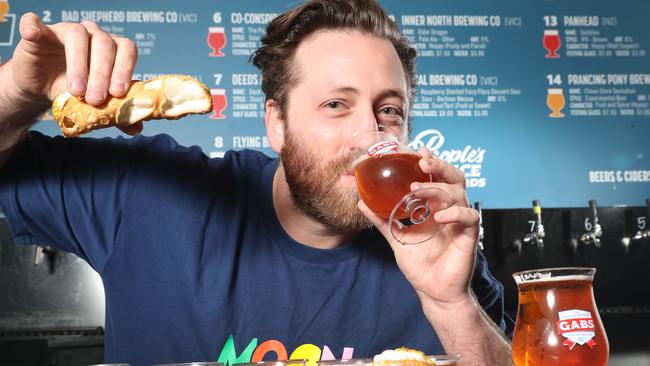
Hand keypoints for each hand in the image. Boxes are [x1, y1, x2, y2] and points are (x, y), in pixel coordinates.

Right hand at [8, 13, 141, 134]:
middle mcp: (93, 34)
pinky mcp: (40, 32)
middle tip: (96, 99)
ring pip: (77, 35)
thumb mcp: (95, 104)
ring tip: (76, 91)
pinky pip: (35, 23)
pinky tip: (32, 34)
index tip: (118, 93)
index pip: (126, 50)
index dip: (124, 69)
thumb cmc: (75, 91)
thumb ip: (116, 113)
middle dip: (102, 74)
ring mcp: (66, 30)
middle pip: (104, 44)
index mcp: (113, 49)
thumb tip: (136, 128)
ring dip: (78, 64)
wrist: (43, 88)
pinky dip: (34, 27)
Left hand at [358, 147, 478, 306]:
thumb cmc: (420, 264)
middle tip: (423, 160)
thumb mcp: (396, 238)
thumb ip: (381, 219)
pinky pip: (469, 216)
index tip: (417, 149)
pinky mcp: (469, 235)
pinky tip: (440, 215)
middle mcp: (449, 209)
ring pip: (460, 192)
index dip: (431, 161)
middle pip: (453, 177)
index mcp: (434, 206)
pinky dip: (456, 212)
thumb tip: (361, 202)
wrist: (433, 291)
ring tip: (417, 190)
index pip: (436, 176)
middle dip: (440, 165)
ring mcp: (460, 221)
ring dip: (439, 187)